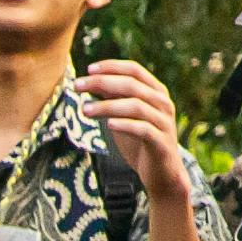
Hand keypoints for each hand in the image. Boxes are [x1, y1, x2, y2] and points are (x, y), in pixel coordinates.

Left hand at [76, 58, 189, 194]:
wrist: (162, 173)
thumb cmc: (141, 142)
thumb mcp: (126, 116)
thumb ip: (115, 99)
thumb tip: (91, 81)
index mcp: (156, 91)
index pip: (134, 70)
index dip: (111, 67)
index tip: (88, 70)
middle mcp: (163, 103)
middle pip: (132, 85)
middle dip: (102, 83)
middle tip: (77, 86)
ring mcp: (164, 122)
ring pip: (136, 106)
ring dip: (107, 106)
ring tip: (85, 110)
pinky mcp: (161, 142)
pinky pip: (143, 129)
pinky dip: (125, 125)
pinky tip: (108, 125)